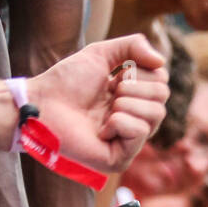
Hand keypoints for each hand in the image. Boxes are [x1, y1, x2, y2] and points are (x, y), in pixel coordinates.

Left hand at [27, 34, 168, 175]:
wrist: (44, 103)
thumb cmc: (67, 81)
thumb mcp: (101, 53)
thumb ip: (133, 46)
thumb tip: (162, 62)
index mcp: (135, 99)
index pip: (162, 82)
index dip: (140, 72)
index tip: (116, 76)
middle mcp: (137, 121)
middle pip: (162, 97)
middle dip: (133, 88)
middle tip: (109, 94)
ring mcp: (131, 143)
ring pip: (155, 114)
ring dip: (124, 104)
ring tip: (104, 111)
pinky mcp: (122, 160)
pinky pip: (139, 131)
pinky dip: (117, 122)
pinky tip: (101, 129)